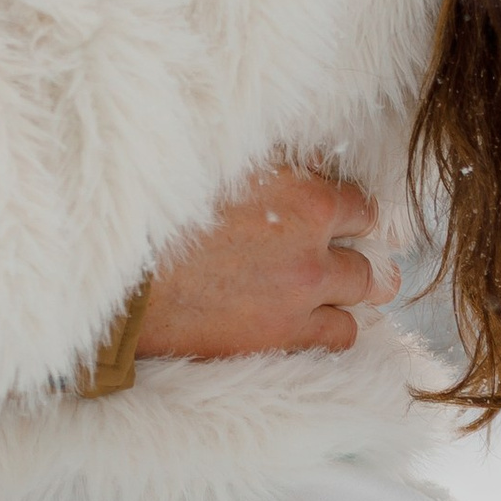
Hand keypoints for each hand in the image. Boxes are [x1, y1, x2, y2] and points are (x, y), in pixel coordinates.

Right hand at [135, 168, 397, 359]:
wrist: (131, 276)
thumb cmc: (173, 210)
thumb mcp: (233, 164)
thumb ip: (286, 163)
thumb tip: (320, 161)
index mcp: (307, 201)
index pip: (364, 209)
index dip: (354, 213)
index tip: (346, 218)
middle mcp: (313, 254)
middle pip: (369, 262)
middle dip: (364, 258)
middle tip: (354, 259)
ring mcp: (300, 302)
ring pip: (359, 303)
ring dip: (350, 296)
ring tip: (337, 292)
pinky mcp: (280, 339)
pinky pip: (336, 339)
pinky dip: (332, 326)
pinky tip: (318, 318)